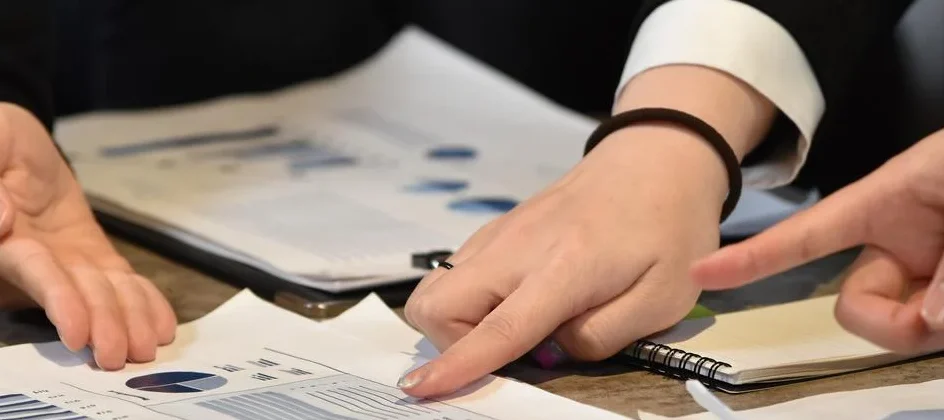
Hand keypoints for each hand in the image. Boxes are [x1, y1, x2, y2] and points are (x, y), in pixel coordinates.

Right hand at [0, 103, 175, 368]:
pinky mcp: (91, 254)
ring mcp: (65, 260)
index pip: (35, 273)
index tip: (77, 333)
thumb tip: (2, 220)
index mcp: (5, 240)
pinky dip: (144, 301)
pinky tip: (161, 326)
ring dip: (125, 321)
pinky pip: (119, 280)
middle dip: (100, 322)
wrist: (15, 146)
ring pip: (101, 292)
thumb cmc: (0, 144)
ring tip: (146, 348)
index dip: (59, 302)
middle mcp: (33, 259)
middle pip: (73, 292)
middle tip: (119, 355)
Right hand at [400, 123, 729, 397]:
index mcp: (562, 269)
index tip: (419, 390)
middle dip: (452, 344)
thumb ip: (600, 337)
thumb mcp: (661, 300)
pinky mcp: (497, 227)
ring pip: (438, 286)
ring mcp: (500, 232)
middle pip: (435, 304)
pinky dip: (467, 298)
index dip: (457, 365)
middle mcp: (516, 247)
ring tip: (514, 325)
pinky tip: (513, 298)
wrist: (655, 156)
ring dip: (459, 321)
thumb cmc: (668, 227)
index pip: (497, 329)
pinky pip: (456, 271)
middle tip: (506, 352)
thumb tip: (549, 352)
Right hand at [691, 127, 943, 353]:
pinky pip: (929, 331)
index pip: (803, 237)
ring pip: (894, 328)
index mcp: (880, 207)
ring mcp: (925, 278)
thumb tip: (930, 317)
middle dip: (887, 319)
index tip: (700, 271)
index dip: (750, 256)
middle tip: (940, 316)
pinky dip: (942, 328)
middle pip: (853, 305)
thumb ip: (940, 251)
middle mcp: (897, 248)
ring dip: (924, 325)